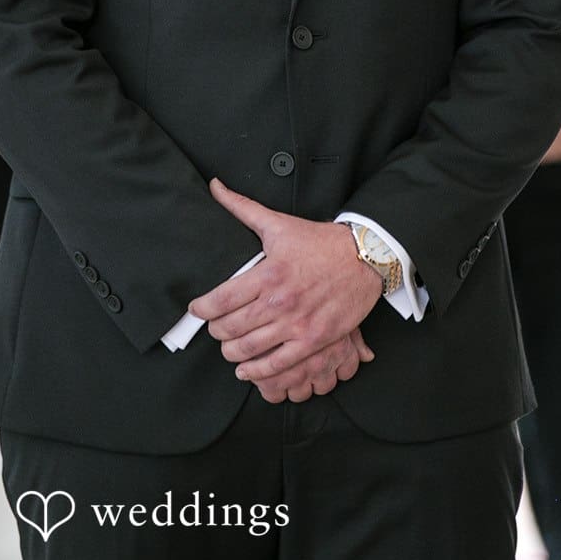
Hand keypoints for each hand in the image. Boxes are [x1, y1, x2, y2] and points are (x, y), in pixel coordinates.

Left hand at [189, 180, 379, 397]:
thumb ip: (242, 207)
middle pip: (230, 328)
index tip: (197, 309)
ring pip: (249, 349)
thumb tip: (215, 186)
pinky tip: (247, 370)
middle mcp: (279, 301)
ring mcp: (297, 324)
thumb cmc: (319, 241)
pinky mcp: (314, 340)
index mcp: (267, 273)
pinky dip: (257, 372)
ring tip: (228, 348)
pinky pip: (278, 365)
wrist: (363, 257)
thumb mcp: (278, 223)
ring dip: (232, 353)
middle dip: (216, 332)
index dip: (202, 309)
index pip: (220, 300)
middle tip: (215, 328)